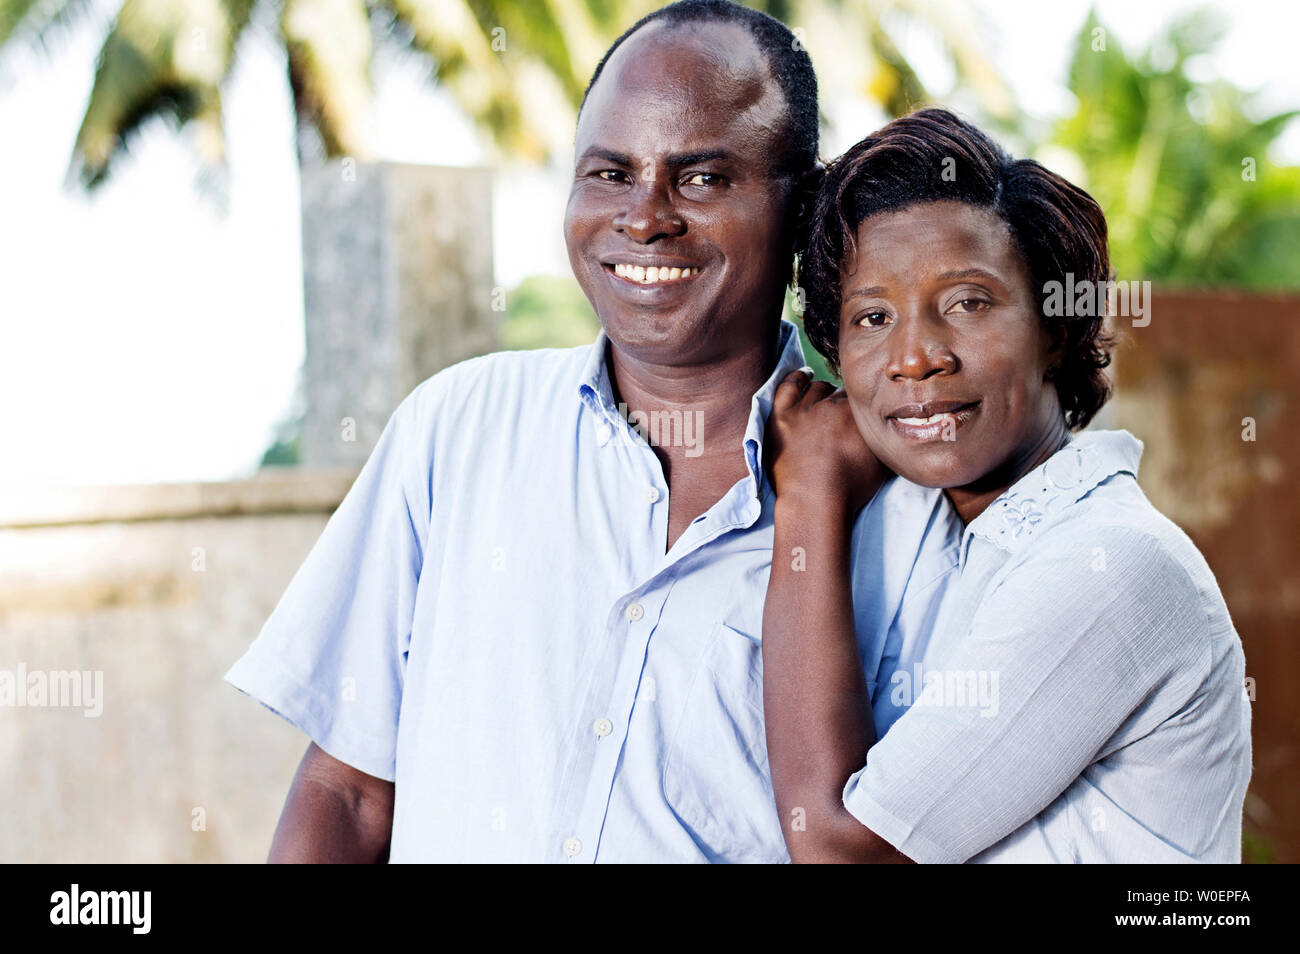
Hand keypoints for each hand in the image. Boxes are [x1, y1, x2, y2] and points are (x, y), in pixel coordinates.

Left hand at [764, 368, 887, 515]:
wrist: (814, 501)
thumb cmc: (849, 489)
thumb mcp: (880, 463)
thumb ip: (883, 441)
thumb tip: (890, 431)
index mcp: (856, 415)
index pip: (857, 400)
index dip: (856, 408)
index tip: (854, 415)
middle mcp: (831, 406)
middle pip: (837, 394)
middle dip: (839, 402)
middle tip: (838, 415)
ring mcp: (804, 409)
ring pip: (816, 389)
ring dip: (821, 392)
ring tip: (822, 397)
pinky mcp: (781, 416)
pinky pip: (788, 386)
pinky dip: (796, 379)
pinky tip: (802, 377)